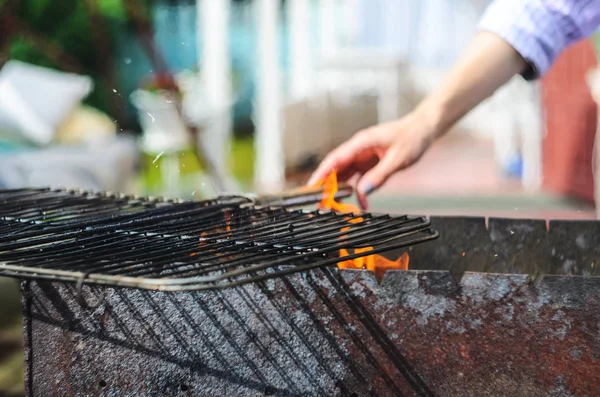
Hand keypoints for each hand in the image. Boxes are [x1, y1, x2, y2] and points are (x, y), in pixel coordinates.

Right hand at [307, 108, 438, 209]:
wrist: (423, 129)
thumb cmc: (412, 137)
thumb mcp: (398, 159)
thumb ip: (379, 176)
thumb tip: (362, 192)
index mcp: (361, 143)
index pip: (335, 159)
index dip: (321, 174)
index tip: (312, 187)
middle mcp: (358, 149)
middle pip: (335, 168)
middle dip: (325, 185)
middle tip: (319, 202)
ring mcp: (363, 156)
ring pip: (344, 173)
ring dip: (338, 189)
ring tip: (332, 205)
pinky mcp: (369, 162)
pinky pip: (358, 177)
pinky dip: (356, 190)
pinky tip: (359, 202)